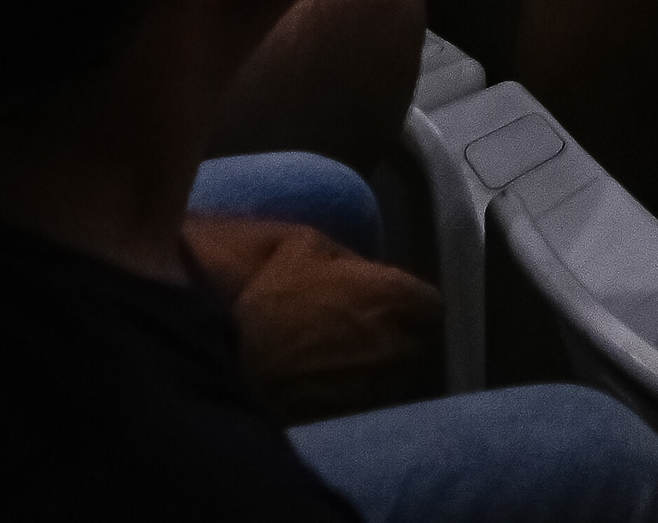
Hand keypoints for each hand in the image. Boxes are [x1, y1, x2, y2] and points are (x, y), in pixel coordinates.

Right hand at [184, 216, 443, 424]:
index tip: (401, 299)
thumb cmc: (267, 284)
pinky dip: (354, 384)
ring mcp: (364, 383)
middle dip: (404, 333)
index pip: (433, 307)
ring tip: (350, 347)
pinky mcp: (338, 410)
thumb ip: (356, 264)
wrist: (224, 342)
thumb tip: (371, 275)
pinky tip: (328, 371)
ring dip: (381, 361)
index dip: (416, 303)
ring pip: (392, 374)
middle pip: (418, 344)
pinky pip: (362, 395)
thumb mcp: (312, 246)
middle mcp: (387, 344)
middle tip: (377, 321)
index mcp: (388, 296)